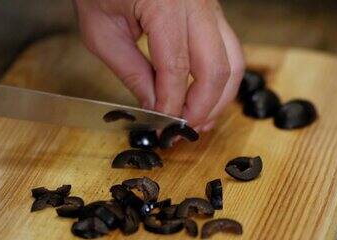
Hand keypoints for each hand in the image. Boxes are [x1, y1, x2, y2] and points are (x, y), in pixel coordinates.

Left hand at [74, 0, 244, 129]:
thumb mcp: (102, 31)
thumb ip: (131, 72)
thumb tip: (155, 107)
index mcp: (165, 4)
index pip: (177, 69)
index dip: (172, 105)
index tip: (163, 127)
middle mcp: (197, 2)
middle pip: (217, 69)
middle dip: (202, 108)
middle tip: (185, 131)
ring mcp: (211, 5)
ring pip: (234, 61)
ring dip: (219, 98)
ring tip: (199, 119)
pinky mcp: (213, 11)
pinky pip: (229, 50)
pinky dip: (220, 78)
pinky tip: (205, 96)